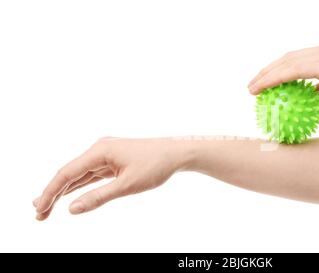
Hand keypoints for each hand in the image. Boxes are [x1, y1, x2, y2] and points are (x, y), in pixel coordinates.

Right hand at [33, 137, 188, 219]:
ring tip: (47, 208)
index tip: (39, 209)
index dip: (50, 192)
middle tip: (39, 214)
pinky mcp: (113, 160)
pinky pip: (91, 174)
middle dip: (53, 193)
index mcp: (100, 151)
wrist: (176, 153)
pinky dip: (79, 186)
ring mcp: (106, 154)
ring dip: (64, 191)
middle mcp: (99, 149)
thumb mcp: (127, 185)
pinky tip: (68, 195)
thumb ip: (99, 197)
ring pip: (79, 174)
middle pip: (69, 173)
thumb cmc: (156, 166)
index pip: (67, 173)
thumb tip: (72, 209)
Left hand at [248, 39, 318, 97]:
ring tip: (252, 89)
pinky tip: (264, 88)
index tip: (270, 83)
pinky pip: (294, 70)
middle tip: (253, 85)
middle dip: (268, 71)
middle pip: (288, 58)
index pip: (300, 60)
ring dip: (266, 75)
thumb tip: (313, 95)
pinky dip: (276, 78)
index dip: (281, 70)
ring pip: (287, 63)